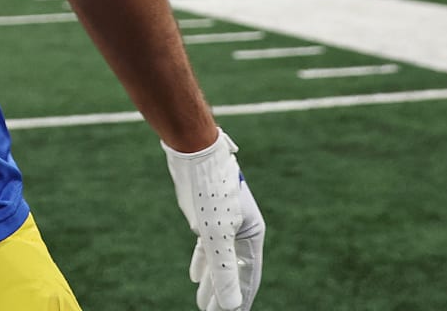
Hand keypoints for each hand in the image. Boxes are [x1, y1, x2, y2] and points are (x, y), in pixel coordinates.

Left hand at [163, 130, 264, 310]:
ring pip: (218, 259)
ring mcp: (223, 222)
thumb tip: (231, 305)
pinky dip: (201, 262)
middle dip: (223, 294)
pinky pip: (206, 246)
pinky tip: (195, 277)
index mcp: (251, 234)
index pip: (248, 275)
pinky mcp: (205, 216)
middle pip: (233, 270)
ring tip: (202, 303)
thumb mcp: (216, 235)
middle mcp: (240, 229)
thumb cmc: (210, 191)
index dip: (241, 298)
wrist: (195, 152)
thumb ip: (223, 270)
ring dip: (211, 282)